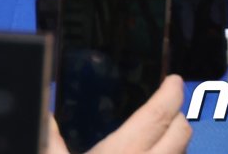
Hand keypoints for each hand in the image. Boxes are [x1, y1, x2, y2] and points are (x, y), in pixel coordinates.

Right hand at [45, 76, 189, 153]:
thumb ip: (51, 138)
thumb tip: (45, 115)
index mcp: (124, 151)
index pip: (158, 115)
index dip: (171, 94)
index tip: (174, 79)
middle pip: (182, 132)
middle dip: (176, 114)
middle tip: (164, 105)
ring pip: (183, 152)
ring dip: (175, 140)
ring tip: (156, 134)